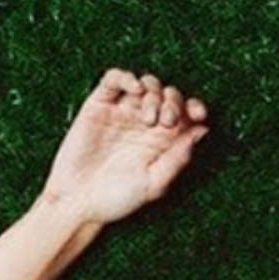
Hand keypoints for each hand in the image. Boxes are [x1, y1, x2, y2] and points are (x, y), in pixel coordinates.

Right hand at [40, 71, 207, 225]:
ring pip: (147, 83)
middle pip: (169, 94)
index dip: (195, 107)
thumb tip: (203, 130)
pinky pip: (114, 80)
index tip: (196, 115)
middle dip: (173, 102)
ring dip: (154, 92)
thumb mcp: (154, 184)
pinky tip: (134, 88)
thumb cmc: (115, 199)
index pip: (187, 112)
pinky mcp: (98, 107)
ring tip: (147, 116)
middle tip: (164, 122)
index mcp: (162, 140)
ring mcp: (121, 113)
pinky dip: (126, 77)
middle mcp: (144, 123)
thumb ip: (178, 158)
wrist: (75, 202)